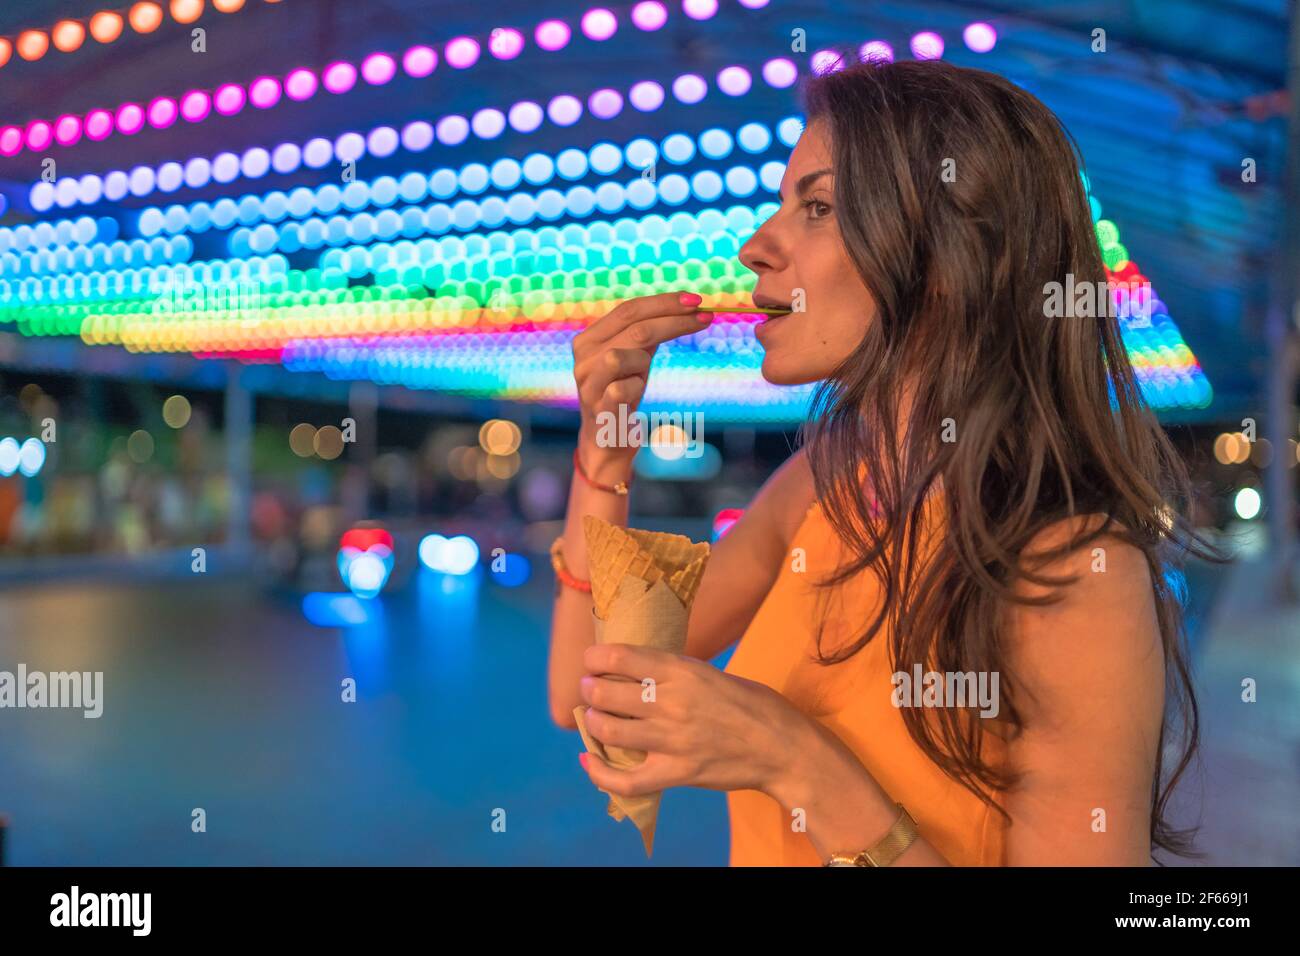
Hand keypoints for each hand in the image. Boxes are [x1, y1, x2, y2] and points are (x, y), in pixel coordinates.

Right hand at [571, 291, 711, 481]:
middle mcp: (584, 358)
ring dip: (643, 362)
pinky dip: (635, 387)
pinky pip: (621, 390)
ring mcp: (588, 384)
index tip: (696, 300)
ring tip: (641, 375)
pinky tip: (635, 392)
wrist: (607, 438)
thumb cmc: (623, 392)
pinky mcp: (598, 409)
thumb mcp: (635, 356)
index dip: (663, 302)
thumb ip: (647, 331)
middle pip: (634, 328)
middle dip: (673, 320)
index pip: (628, 309)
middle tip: (705, 317)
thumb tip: (686, 306)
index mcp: (590, 338)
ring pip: (622, 356)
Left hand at [576, 642, 814, 798]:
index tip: (591, 660)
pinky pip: (625, 780)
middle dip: (590, 689)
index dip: (594, 658)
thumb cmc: (754, 706)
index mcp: (682, 670)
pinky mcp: (677, 773)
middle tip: (590, 689)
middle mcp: (671, 702)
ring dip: (593, 722)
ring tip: (595, 718)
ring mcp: (672, 740)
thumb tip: (639, 673)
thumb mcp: (712, 674)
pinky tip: (589, 761)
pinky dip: (599, 773)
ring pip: (609, 730)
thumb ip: (676, 674)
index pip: (619, 657)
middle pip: (605, 693)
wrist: (783, 747)